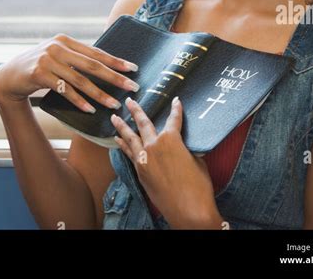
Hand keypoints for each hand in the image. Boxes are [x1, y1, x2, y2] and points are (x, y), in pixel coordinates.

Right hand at [0, 34, 138, 110]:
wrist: (9, 74)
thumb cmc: (39, 66)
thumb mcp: (57, 56)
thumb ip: (76, 58)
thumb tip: (105, 66)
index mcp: (66, 40)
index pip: (96, 52)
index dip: (115, 61)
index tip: (133, 69)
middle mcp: (58, 47)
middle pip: (92, 65)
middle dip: (114, 77)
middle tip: (131, 87)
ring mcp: (48, 59)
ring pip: (80, 80)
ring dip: (99, 94)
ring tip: (113, 104)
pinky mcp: (39, 74)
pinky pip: (64, 89)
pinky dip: (79, 100)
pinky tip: (90, 109)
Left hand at [111, 96, 219, 228]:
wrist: (188, 210)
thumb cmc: (198, 185)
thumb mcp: (197, 161)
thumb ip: (186, 150)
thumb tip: (181, 149)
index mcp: (171, 139)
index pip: (174, 119)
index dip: (176, 109)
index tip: (175, 101)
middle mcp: (154, 145)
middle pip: (143, 123)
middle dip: (135, 110)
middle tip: (129, 101)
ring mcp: (144, 159)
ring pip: (130, 138)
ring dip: (122, 126)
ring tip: (114, 117)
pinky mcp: (140, 172)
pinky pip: (129, 153)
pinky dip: (123, 145)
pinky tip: (118, 140)